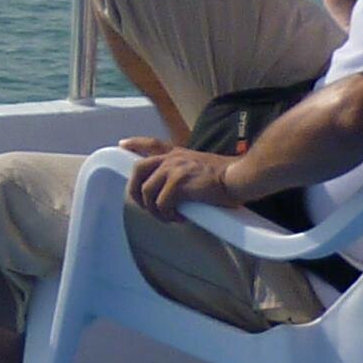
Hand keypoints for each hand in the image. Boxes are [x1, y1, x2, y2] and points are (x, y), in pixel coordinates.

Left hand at [120, 135, 246, 219]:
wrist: (239, 177)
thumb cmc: (228, 176)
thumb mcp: (200, 166)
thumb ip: (185, 172)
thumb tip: (176, 191)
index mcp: (178, 154)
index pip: (152, 144)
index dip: (135, 144)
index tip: (123, 145)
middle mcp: (172, 159)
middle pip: (138, 170)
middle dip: (135, 191)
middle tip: (144, 206)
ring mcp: (174, 169)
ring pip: (147, 192)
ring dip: (154, 210)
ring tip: (168, 217)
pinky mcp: (178, 183)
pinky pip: (161, 204)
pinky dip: (167, 215)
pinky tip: (179, 218)